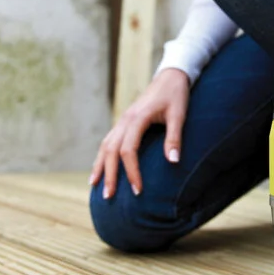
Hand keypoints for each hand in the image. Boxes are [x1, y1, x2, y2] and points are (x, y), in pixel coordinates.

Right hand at [90, 68, 189, 199]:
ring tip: (95, 187)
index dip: (131, 172)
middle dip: (109, 175)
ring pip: (104, 146)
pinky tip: (100, 168)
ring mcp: (122, 120)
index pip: (127, 151)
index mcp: (136, 119)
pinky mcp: (124, 122)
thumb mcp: (179, 115)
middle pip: (110, 151)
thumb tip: (173, 162)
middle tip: (108, 197)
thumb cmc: (176, 95)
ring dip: (99, 166)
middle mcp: (124, 120)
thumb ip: (174, 138)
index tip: (138, 190)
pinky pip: (108, 141)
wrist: (170, 76)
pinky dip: (102, 156)